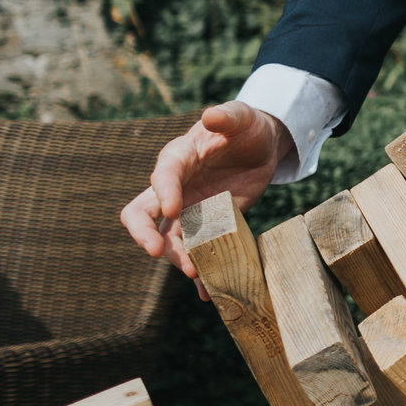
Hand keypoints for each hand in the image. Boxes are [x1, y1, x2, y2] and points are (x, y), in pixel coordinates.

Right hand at [119, 101, 293, 294]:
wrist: (262, 145)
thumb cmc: (246, 126)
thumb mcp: (242, 117)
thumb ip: (227, 116)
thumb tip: (211, 115)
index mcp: (178, 158)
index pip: (162, 176)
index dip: (165, 192)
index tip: (173, 209)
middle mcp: (175, 187)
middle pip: (142, 213)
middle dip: (145, 233)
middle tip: (155, 252)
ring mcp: (189, 209)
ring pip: (170, 238)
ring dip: (176, 256)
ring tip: (194, 272)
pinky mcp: (208, 224)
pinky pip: (197, 249)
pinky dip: (200, 270)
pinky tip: (205, 290)